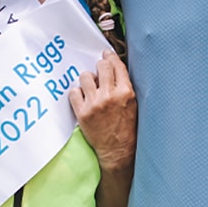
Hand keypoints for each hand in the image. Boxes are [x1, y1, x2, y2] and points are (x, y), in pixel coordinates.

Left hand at [69, 50, 136, 171]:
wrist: (118, 151)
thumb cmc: (128, 129)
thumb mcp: (134, 104)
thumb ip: (125, 87)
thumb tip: (114, 69)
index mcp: (126, 92)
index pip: (116, 65)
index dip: (110, 57)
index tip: (106, 55)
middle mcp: (110, 96)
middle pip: (101, 66)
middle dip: (100, 66)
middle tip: (100, 72)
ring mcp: (95, 104)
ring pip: (85, 76)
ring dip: (87, 80)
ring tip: (91, 88)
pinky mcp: (83, 113)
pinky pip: (74, 92)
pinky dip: (77, 94)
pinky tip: (83, 98)